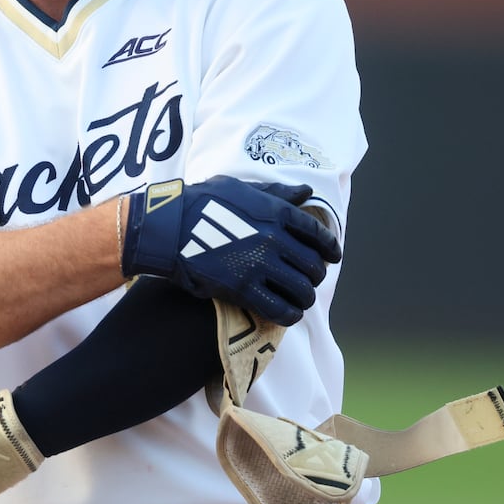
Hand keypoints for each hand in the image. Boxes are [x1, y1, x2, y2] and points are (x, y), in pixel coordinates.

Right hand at [120, 176, 340, 325]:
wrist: (169, 226)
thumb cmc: (202, 201)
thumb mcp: (242, 188)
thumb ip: (276, 193)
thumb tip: (305, 192)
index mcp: (277, 212)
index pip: (318, 234)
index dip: (331, 248)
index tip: (333, 257)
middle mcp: (275, 239)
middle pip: (313, 265)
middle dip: (315, 275)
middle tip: (308, 279)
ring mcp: (260, 265)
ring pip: (302, 290)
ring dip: (304, 297)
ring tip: (298, 298)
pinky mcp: (243, 289)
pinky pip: (280, 310)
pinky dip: (289, 315)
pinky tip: (286, 313)